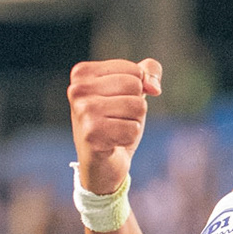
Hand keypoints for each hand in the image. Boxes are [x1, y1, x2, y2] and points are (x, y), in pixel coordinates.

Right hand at [69, 58, 162, 195]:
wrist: (101, 163)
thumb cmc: (115, 121)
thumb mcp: (132, 91)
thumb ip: (148, 71)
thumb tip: (154, 87)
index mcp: (82, 73)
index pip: (134, 70)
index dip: (138, 89)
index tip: (118, 102)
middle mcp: (77, 89)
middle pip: (135, 86)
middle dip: (136, 105)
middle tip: (117, 118)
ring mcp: (83, 112)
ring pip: (137, 106)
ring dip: (134, 122)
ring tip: (115, 129)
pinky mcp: (92, 135)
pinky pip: (133, 129)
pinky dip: (129, 138)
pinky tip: (114, 142)